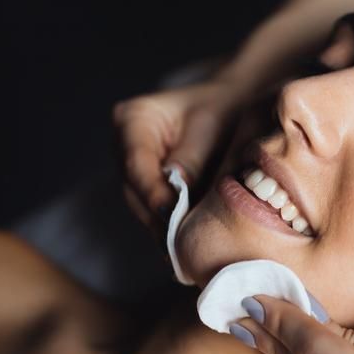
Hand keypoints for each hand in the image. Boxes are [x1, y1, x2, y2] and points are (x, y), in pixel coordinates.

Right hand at [113, 65, 245, 231]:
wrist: (230, 104)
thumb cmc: (221, 107)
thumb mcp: (210, 126)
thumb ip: (192, 158)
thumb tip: (177, 194)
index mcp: (133, 119)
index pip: (136, 163)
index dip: (152, 192)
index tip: (171, 214)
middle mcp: (123, 144)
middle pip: (134, 189)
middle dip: (157, 216)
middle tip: (179, 244)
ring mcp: (131, 165)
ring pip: (141, 203)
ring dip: (161, 225)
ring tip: (182, 250)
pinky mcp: (146, 182)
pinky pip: (153, 206)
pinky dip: (168, 222)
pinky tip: (184, 243)